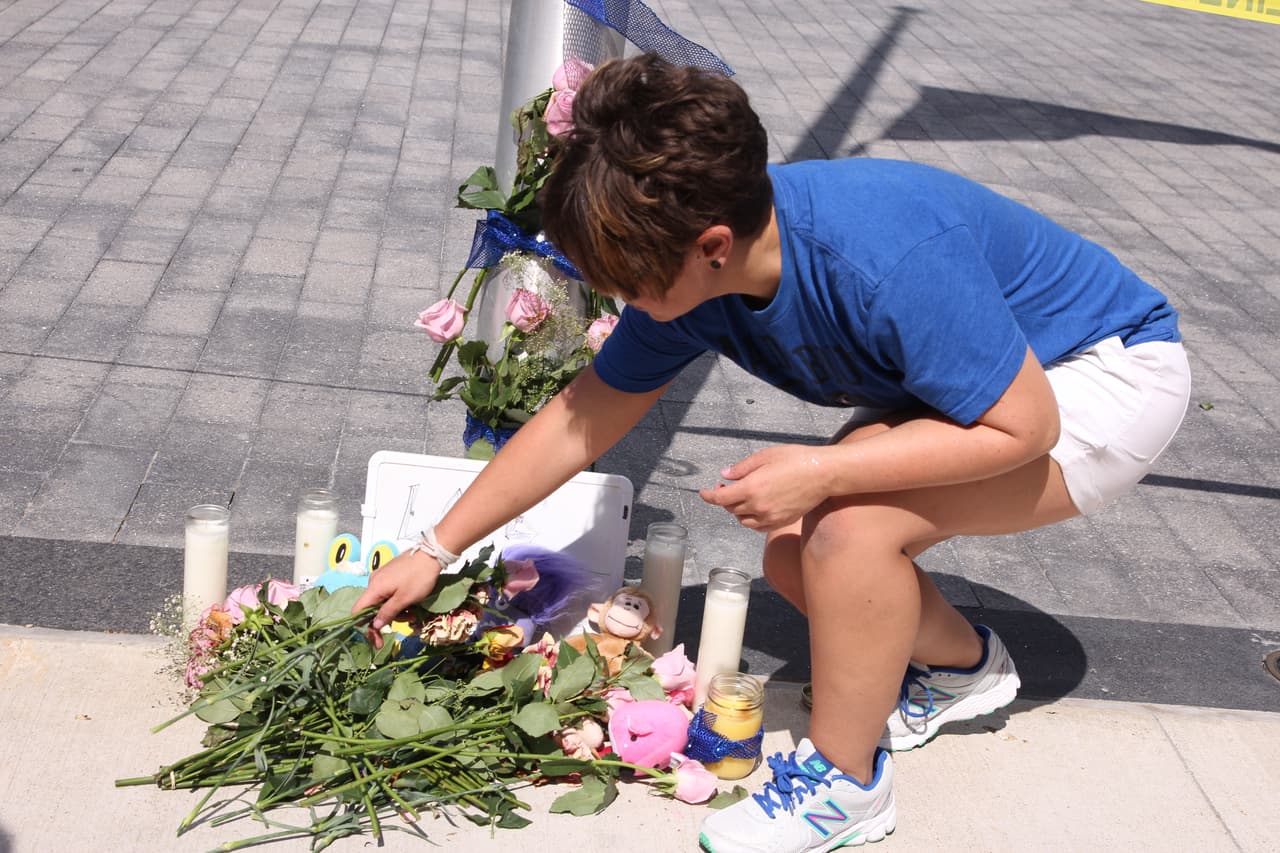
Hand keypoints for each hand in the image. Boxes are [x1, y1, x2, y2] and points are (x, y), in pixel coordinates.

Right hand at [352, 551, 441, 647]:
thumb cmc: (418, 577)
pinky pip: (389, 593)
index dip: (365, 627)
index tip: (376, 640)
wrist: (431, 554)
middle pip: (372, 608)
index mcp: (374, 588)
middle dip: (388, 619)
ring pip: (383, 601)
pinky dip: (398, 601)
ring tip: (414, 612)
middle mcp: (374, 582)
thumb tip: (374, 625)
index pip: (358, 611)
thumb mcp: (404, 599)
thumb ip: (387, 613)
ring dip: (396, 610)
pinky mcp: (391, 574)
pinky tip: (411, 603)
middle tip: (407, 621)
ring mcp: (382, 577)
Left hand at [698, 445, 832, 531]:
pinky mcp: (781, 521)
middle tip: (726, 487)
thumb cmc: (796, 460)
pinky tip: (754, 509)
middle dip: (724, 499)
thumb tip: (725, 475)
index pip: (720, 498)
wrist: (823, 474)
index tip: (703, 492)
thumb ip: (742, 468)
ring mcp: (770, 517)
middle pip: (731, 509)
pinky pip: (758, 526)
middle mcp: (758, 506)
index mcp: (751, 488)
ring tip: (740, 497)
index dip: (708, 496)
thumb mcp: (765, 456)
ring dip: (736, 511)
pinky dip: (750, 520)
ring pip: (743, 521)